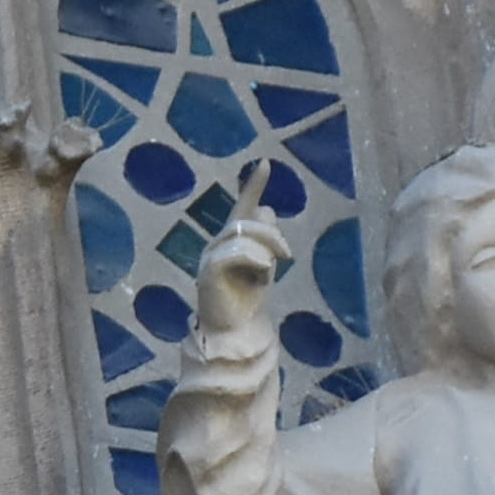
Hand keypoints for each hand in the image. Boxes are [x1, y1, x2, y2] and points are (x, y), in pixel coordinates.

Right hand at [192, 185, 291, 345]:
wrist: (234, 330)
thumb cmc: (248, 299)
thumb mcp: (264, 264)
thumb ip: (265, 239)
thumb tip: (267, 210)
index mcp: (231, 240)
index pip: (243, 208)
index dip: (253, 186)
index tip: (267, 164)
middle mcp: (218, 243)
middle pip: (248, 219)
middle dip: (273, 234)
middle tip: (286, 256)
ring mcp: (211, 256)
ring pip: (244, 234)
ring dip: (265, 250)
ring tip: (269, 272)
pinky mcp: (208, 271)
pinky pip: (236, 253)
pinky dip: (255, 261)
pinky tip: (261, 275)